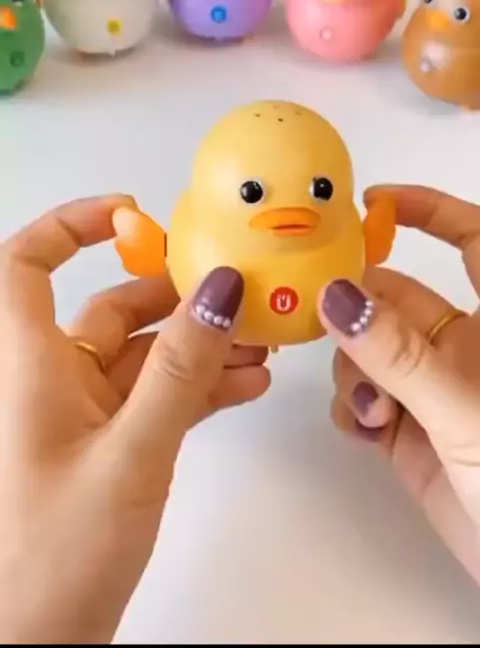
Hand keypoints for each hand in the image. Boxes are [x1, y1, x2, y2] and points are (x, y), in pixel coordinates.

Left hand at [0, 195, 269, 643]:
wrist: (35, 646)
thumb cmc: (52, 560)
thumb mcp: (131, 454)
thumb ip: (181, 372)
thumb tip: (219, 292)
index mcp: (30, 365)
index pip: (26, 264)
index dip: (70, 226)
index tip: (131, 213)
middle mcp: (50, 380)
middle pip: (111, 308)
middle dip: (177, 297)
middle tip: (236, 291)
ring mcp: (79, 414)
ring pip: (144, 356)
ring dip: (199, 346)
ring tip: (258, 343)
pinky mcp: (105, 446)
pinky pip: (154, 396)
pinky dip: (195, 387)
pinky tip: (242, 387)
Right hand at [320, 185, 479, 584]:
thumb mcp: (464, 410)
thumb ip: (398, 354)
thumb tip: (337, 296)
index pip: (471, 241)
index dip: (429, 210)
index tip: (371, 203)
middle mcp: (459, 348)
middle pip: (393, 300)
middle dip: (357, 310)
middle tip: (322, 320)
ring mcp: (430, 388)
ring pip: (367, 351)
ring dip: (356, 372)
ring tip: (376, 410)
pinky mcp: (406, 430)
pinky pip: (363, 398)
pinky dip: (354, 408)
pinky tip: (368, 431)